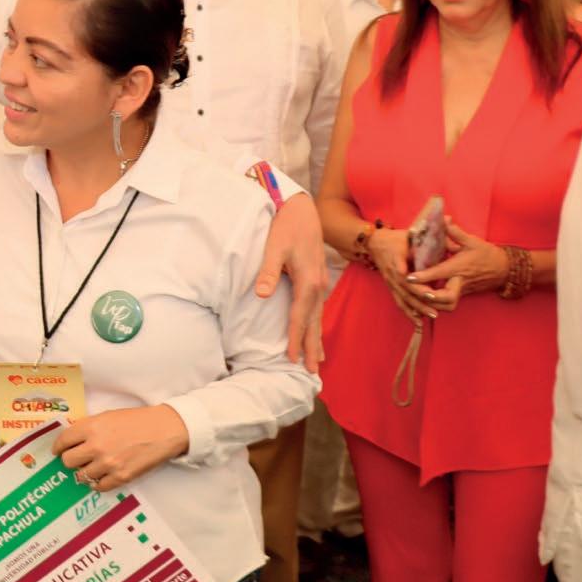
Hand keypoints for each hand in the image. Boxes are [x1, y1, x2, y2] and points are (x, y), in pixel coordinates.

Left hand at [52, 405, 188, 491]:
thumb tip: (72, 441)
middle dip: (70, 460)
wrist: (162, 430)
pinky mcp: (120, 477)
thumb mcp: (107, 417)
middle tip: (76, 459)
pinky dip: (97, 483)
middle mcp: (96, 446)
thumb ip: (88, 428)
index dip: (58, 447)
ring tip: (92, 467)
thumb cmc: (135, 420)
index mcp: (91, 427)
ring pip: (81, 475)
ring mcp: (108, 464)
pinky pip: (99, 486)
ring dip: (85, 471)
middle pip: (68, 461)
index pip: (63, 441)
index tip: (58, 451)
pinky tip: (101, 476)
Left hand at [253, 193, 326, 372]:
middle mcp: (318, 285)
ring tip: (318, 360)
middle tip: (312, 372)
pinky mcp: (317, 278)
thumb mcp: (273, 248)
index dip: (295, 339)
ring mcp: (320, 282)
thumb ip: (267, 272)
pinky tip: (315, 331)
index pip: (300, 317)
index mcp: (308, 281)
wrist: (302, 209)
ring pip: (318, 317)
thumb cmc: (285, 228)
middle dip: (312, 347)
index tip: (292, 359)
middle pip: (314, 323)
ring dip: (317, 338)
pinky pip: (318, 308)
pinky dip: (316, 323)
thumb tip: (260, 295)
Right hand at [367, 227, 439, 323]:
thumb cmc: (395, 239)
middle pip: (406, 291)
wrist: (374, 243)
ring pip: (403, 299)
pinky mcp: (391, 287)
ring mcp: (390, 283)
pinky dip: (408, 313)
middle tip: (436, 309)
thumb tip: (446, 230)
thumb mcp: (409, 236)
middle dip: (421, 301)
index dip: (416, 284)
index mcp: (397, 261)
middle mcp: (392, 275)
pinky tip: (418, 322)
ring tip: (431, 317)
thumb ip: (425, 238)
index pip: (405, 274)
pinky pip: (399, 302)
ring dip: (417, 309)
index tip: (429, 292)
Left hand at [404, 220, 509, 309]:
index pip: (439, 273)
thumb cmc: (486, 254)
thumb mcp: (472, 241)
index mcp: (459, 267)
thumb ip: (456, 232)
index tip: (409, 278)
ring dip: (433, 305)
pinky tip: (425, 299)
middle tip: (415, 293)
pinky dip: (437, 304)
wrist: (503, 269)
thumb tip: (444, 220)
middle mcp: (459, 281)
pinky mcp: (462, 294)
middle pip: (447, 298)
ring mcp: (461, 290)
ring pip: (448, 305)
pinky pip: (448, 303)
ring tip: (417, 297)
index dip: (423, 276)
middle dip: (430, 299)